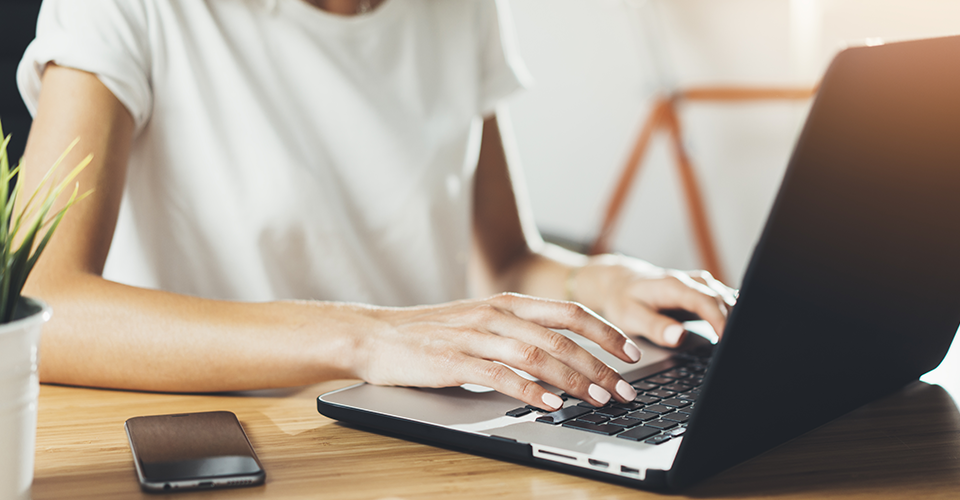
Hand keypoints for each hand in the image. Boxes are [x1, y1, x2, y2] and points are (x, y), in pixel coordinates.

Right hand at [355, 293, 643, 410]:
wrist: (375, 335)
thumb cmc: (430, 333)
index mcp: (507, 304)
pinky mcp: (455, 360)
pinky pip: (500, 375)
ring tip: (598, 399)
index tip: (631, 353)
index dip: (605, 332)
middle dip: (600, 365)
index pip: (569, 313)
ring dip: (574, 379)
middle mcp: (496, 315)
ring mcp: (475, 336)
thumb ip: (517, 333)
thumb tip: (563, 357)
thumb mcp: (480, 323)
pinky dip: (530, 390)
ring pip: (538, 356)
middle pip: (562, 338)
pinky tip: (550, 404)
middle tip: (625, 389)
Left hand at [571, 255, 736, 347]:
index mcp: (674, 285)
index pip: (706, 301)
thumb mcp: (631, 316)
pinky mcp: (701, 293)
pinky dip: (731, 315)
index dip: (720, 320)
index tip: (726, 340)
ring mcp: (698, 285)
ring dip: (735, 319)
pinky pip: (723, 302)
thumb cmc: (623, 299)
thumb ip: (655, 327)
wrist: (619, 282)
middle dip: (734, 323)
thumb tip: (679, 336)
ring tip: (737, 345)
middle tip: (736, 350)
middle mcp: (691, 281)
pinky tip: (733, 333)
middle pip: (722, 300)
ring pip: (727, 299)